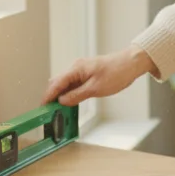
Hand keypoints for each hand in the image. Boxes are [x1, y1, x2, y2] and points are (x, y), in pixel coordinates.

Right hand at [45, 46, 159, 106]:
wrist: (131, 64)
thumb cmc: (117, 73)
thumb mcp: (96, 88)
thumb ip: (77, 95)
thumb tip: (62, 101)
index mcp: (76, 69)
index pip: (56, 83)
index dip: (48, 95)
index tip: (42, 106)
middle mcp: (76, 68)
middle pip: (59, 83)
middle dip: (52, 96)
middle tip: (49, 111)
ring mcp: (82, 71)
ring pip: (66, 84)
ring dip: (62, 96)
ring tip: (59, 110)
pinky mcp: (88, 74)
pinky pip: (74, 84)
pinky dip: (70, 94)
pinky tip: (71, 103)